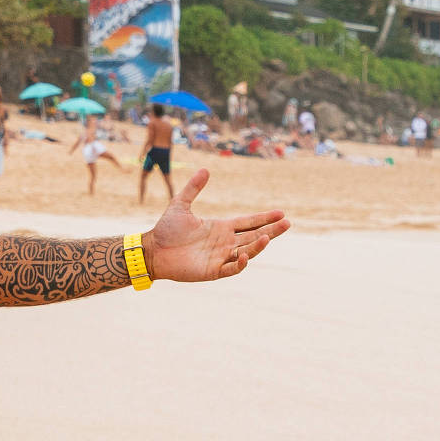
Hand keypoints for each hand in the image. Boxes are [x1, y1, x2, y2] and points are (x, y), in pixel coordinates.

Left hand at [143, 168, 289, 281]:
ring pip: (246, 251)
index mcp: (221, 227)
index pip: (248, 222)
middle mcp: (224, 242)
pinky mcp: (212, 271)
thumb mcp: (180, 204)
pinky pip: (231, 268)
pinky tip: (244, 255)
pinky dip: (239, 263)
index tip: (281, 213)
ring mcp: (220, 257)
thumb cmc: (166, 229)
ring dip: (258, 246)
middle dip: (271, 230)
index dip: (264, 218)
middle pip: (253, 236)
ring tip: (268, 237)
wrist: (153, 250)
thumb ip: (193, 188)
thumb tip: (205, 169)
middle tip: (287, 223)